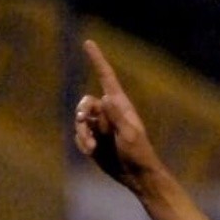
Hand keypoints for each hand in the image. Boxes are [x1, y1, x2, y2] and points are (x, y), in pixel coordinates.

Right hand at [73, 40, 162, 192]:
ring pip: (80, 120)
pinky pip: (79, 136)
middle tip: (86, 125)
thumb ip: (117, 117)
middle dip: (82, 114)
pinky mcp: (94, 139)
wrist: (136, 175)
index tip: (88, 43)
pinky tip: (92, 152)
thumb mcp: (130, 135)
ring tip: (92, 147)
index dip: (97, 60)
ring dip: (82, 133)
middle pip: (85, 102)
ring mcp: (100, 126)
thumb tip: (105, 97)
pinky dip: (82, 142)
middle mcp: (109, 113)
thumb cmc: (140, 154)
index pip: (107, 78)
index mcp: (121, 106)